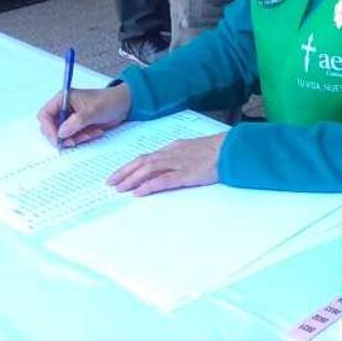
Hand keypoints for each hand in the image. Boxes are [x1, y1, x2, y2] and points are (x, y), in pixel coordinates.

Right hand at [37, 83, 131, 148]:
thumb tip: (61, 133)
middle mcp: (63, 108)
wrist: (123, 105)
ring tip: (91, 132)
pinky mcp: (76, 127)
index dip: (48, 128)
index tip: (58, 140)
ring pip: (62, 136)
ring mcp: (69, 118)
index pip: (44, 115)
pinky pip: (72, 138)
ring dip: (76, 138)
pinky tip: (94, 132)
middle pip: (50, 128)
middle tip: (76, 140)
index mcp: (63, 99)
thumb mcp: (93, 111)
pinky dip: (82, 138)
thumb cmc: (108, 101)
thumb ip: (76, 122)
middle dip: (63, 136)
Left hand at [107, 134, 223, 196]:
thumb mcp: (193, 151)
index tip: (117, 174)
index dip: (130, 166)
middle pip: (142, 162)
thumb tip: (166, 168)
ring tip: (120, 188)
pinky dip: (149, 186)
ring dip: (132, 179)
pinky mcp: (186, 174)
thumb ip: (179, 157)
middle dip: (125, 172)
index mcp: (173, 148)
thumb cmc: (215, 151)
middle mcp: (172, 153)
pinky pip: (163, 180)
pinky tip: (139, 192)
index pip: (146, 157)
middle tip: (111, 183)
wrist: (231, 149)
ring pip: (149, 169)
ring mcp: (178, 163)